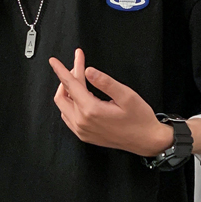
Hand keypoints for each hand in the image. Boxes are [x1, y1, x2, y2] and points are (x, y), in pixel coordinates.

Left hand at [50, 49, 173, 156]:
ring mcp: (82, 130)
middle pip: (62, 95)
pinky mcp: (84, 135)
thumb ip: (105, 82)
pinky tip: (78, 97)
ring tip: (79, 80)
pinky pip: (68, 118)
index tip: (55, 61)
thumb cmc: (139, 119)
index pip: (71, 85)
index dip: (62, 70)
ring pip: (63, 107)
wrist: (146, 140)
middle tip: (78, 67)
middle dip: (67, 78)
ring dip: (67, 92)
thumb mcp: (126, 95)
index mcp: (91, 110)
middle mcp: (82, 122)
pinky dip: (69, 104)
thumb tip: (89, 71)